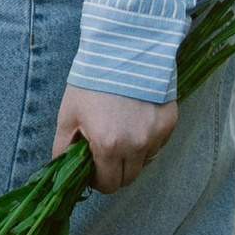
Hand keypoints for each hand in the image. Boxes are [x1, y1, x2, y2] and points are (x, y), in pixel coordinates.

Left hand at [53, 85, 176, 193]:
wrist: (122, 48)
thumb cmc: (92, 81)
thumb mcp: (68, 115)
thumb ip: (64, 148)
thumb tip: (65, 170)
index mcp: (108, 146)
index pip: (108, 185)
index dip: (98, 181)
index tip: (94, 169)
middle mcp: (136, 145)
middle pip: (129, 178)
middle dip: (115, 170)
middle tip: (106, 152)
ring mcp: (156, 134)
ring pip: (145, 160)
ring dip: (133, 154)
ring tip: (122, 129)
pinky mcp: (170, 121)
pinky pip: (158, 142)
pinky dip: (148, 138)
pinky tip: (137, 118)